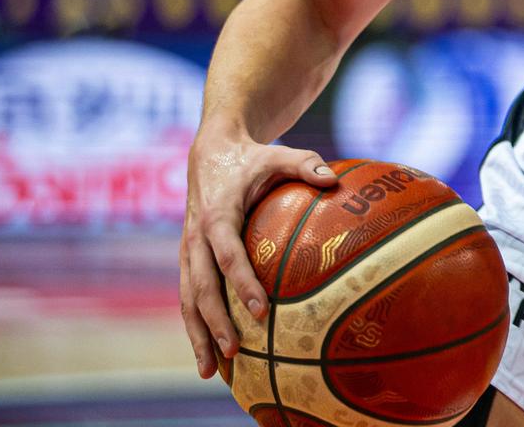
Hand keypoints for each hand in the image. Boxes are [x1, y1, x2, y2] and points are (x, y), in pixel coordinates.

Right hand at [180, 128, 337, 379]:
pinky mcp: (188, 259)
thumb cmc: (253, 157)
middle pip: (201, 287)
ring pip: (188, 299)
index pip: (227, 255)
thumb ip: (306, 164)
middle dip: (215, 322)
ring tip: (211, 371)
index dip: (242, 283)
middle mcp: (195, 237)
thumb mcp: (278, 154)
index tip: (261, 310)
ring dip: (198, 335)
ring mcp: (188, 251)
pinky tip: (207, 355)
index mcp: (216, 215)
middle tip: (234, 351)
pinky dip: (196, 326)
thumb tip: (335, 180)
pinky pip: (189, 297)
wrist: (211, 152)